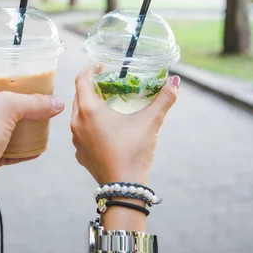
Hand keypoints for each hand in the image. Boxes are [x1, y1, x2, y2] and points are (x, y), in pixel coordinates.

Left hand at [0, 75, 64, 192]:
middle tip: (35, 100)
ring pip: (2, 129)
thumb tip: (58, 103)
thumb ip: (33, 102)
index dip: (1, 75)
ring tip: (40, 123)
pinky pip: (6, 151)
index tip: (19, 76)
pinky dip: (21, 150)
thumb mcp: (6, 106)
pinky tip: (37, 149)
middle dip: (16, 104)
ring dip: (21, 128)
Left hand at [71, 66, 179, 184]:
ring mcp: (76, 139)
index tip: (100, 66)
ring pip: (78, 114)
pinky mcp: (80, 153)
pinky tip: (104, 128)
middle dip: (91, 87)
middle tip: (107, 84)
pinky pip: (80, 132)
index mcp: (89, 110)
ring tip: (106, 104)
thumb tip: (175, 81)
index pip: (81, 79)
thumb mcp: (150, 122)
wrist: (124, 186)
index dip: (90, 69)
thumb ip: (164, 99)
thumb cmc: (134, 151)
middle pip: (78, 96)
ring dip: (89, 106)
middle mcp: (77, 122)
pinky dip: (89, 125)